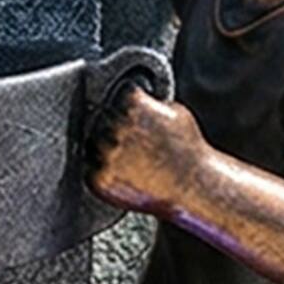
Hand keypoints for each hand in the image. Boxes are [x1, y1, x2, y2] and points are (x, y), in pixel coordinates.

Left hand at [87, 85, 199, 214]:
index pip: (117, 95)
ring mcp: (106, 152)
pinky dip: (103, 171)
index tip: (134, 117)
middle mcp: (115, 125)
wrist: (192, 188)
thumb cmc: (189, 150)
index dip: (126, 106)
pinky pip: (90, 168)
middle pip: (101, 119)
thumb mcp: (176, 113)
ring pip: (92, 143)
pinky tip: (124, 174)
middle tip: (132, 142)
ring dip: (105, 149)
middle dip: (113, 128)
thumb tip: (138, 96)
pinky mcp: (99, 177)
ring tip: (130, 159)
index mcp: (132, 104)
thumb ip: (150, 102)